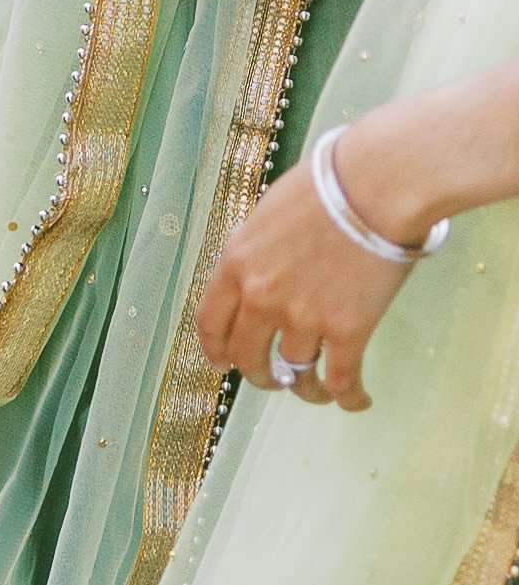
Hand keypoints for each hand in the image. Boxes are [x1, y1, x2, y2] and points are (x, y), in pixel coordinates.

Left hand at [196, 131, 415, 412]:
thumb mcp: (268, 213)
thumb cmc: (325, 185)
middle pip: (247, 357)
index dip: (216, 349)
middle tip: (271, 378)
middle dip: (258, 375)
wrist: (374, 185)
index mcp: (237, 263)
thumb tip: (261, 272)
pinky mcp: (347, 330)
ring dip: (305, 389)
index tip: (223, 361)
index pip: (211, 323)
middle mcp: (261, 297)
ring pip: (294, 375)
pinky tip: (356, 400)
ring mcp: (303, 317)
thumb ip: (257, 251)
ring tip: (316, 391)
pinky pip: (342, 380)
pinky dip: (348, 397)